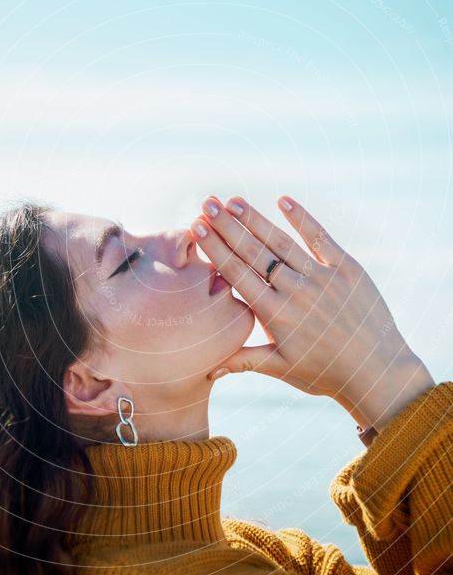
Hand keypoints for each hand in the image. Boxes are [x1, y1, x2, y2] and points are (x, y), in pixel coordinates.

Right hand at [191, 194, 434, 430]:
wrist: (377, 372)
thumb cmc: (325, 374)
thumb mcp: (282, 368)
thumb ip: (243, 360)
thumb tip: (208, 370)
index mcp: (276, 315)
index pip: (237, 274)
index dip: (215, 248)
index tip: (197, 227)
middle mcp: (296, 292)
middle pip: (254, 252)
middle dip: (227, 226)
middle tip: (206, 204)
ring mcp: (322, 278)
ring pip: (281, 242)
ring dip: (255, 220)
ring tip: (233, 201)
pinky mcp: (348, 269)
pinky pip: (320, 238)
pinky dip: (302, 219)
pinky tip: (283, 201)